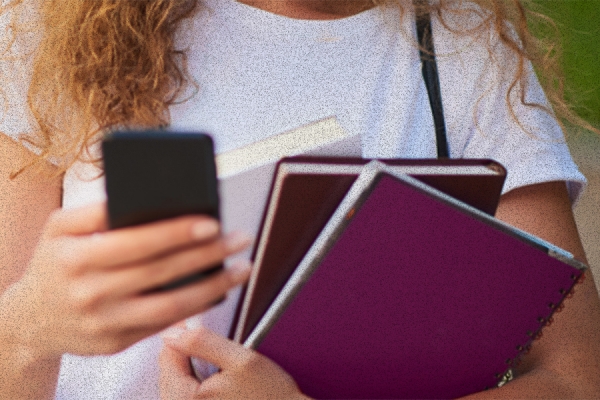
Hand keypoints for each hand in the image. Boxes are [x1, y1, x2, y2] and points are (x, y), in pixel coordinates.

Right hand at [0, 202, 251, 358]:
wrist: (29, 320)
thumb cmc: (54, 263)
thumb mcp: (59, 228)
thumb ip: (96, 211)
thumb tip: (146, 196)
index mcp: (76, 257)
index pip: (137, 243)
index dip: (177, 233)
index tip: (212, 222)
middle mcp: (90, 293)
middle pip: (161, 272)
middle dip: (208, 255)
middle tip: (240, 238)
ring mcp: (104, 323)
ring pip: (170, 306)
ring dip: (214, 287)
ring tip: (243, 268)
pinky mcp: (116, 343)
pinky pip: (163, 325)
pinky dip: (195, 308)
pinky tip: (219, 291)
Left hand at [159, 326, 309, 399]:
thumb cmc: (271, 397)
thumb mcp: (242, 361)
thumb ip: (203, 343)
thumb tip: (172, 332)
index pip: (167, 356)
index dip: (180, 332)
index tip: (193, 320)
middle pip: (168, 372)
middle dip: (183, 351)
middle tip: (206, 338)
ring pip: (175, 384)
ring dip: (188, 367)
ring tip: (211, 360)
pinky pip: (184, 397)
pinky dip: (194, 382)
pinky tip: (212, 379)